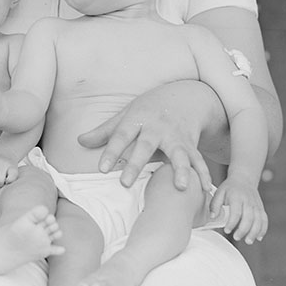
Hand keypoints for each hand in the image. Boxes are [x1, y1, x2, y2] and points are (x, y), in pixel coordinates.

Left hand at [77, 80, 213, 192]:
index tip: (101, 169)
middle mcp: (157, 127)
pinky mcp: (191, 144)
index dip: (111, 152)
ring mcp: (176, 136)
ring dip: (181, 169)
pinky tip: (206, 190)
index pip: (120, 136)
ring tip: (181, 187)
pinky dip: (203, 174)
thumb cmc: (149, 109)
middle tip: (124, 184)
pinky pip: (199, 160)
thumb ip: (105, 131)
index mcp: (137, 119)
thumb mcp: (126, 115)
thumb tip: (79, 141)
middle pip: (145, 146)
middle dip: (136, 164)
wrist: (184, 96)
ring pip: (179, 153)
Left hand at [210, 176, 267, 243]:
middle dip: (243, 230)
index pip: (236, 212)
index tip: (227, 230)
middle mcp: (248, 201)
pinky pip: (264, 220)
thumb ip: (215, 205)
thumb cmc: (229, 188)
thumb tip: (213, 217)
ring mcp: (256, 205)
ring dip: (254, 232)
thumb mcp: (219, 192)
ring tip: (248, 241)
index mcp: (237, 197)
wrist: (244, 179)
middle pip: (249, 218)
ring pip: (258, 220)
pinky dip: (263, 229)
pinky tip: (258, 237)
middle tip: (236, 237)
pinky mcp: (261, 208)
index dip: (232, 223)